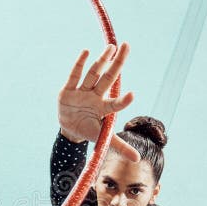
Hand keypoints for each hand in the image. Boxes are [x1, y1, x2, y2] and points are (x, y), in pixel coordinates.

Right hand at [58, 42, 139, 161]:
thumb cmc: (89, 130)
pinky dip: (79, 64)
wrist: (69, 128)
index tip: (132, 95)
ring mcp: (82, 92)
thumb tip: (138, 159)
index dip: (123, 101)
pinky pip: (74, 75)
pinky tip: (86, 52)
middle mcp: (95, 96)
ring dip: (101, 61)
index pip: (115, 103)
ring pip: (93, 74)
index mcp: (104, 108)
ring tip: (111, 47)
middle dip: (117, 63)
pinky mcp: (68, 90)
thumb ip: (119, 145)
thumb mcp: (102, 138)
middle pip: (108, 78)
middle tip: (126, 47)